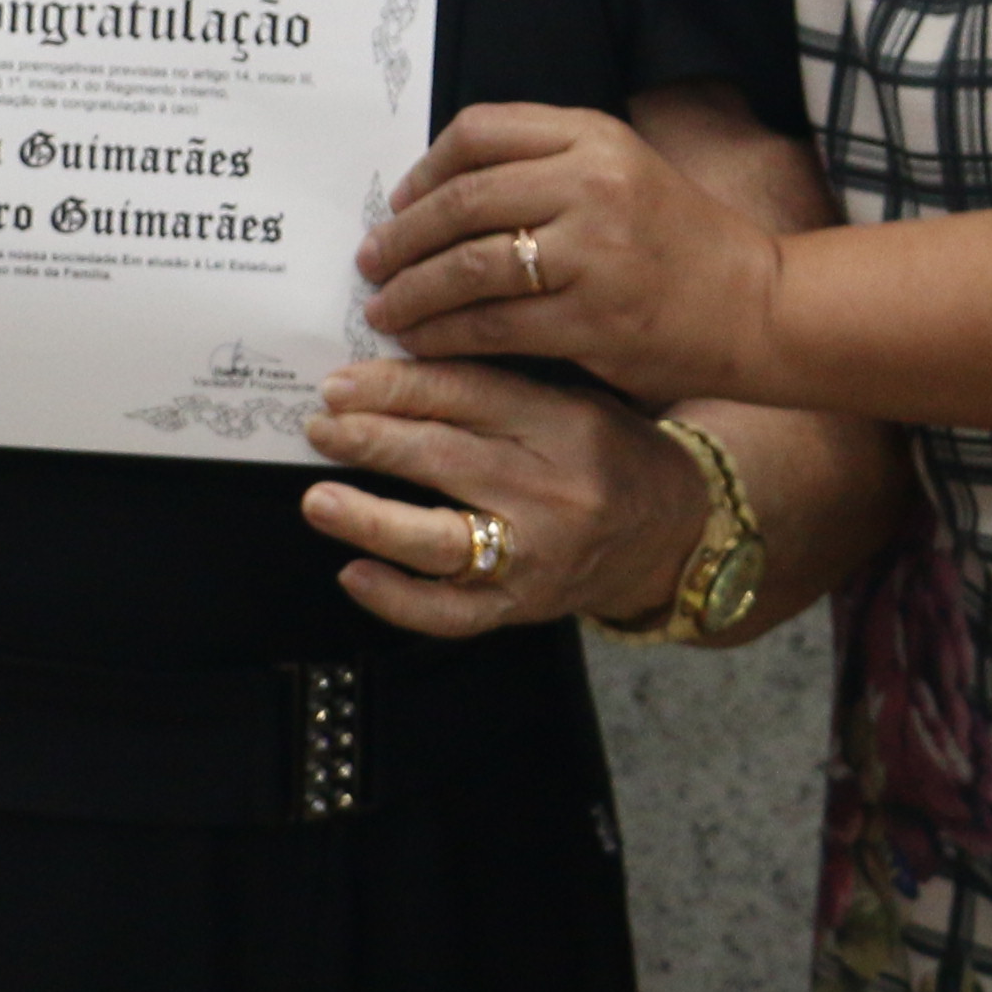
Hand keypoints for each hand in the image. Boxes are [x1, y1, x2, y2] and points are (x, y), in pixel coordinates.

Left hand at [302, 357, 708, 634]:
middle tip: (319, 427)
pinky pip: (452, 612)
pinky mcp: (525, 608)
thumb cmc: (609, 456)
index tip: (339, 383)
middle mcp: (552, 490)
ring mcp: (538, 556)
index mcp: (564, 423)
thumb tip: (385, 379)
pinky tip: (354, 574)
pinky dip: (397, 598)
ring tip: (320, 501)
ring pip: (442, 540)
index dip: (395, 387)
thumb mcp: (570, 401)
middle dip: (371, 440)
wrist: (673, 534)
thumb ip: (494, 388)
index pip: (466, 395)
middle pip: (446, 459)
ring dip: (372, 520)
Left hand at [357, 103, 785, 406]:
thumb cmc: (679, 244)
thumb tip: (437, 195)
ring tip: (384, 308)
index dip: (424, 170)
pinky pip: (494, 325)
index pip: (480, 132)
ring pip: (469, 266)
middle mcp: (593, 183)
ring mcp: (594, 252)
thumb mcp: (622, 172)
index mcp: (594, 136)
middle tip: (370, 261)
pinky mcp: (593, 319)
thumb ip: (546, 168)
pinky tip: (423, 342)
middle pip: (462, 199)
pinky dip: (446, 334)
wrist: (756, 305)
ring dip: (413, 290)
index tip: (399, 203)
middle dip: (402, 236)